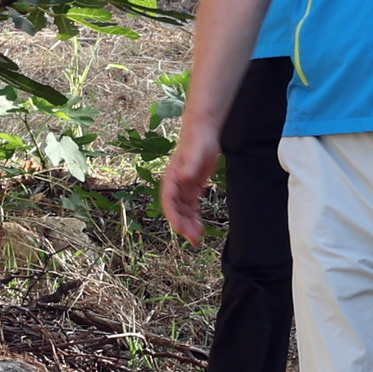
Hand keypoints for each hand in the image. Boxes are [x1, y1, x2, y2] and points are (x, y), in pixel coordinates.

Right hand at [160, 130, 223, 246]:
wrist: (203, 131)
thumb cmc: (198, 140)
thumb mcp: (196, 152)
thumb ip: (189, 165)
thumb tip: (184, 177)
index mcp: (171, 178)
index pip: (169, 201)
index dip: (173, 216)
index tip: (180, 229)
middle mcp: (175, 185)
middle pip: (177, 210)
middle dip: (184, 226)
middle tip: (194, 240)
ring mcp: (184, 187)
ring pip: (184, 211)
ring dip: (190, 225)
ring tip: (198, 239)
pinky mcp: (193, 187)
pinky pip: (192, 207)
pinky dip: (195, 217)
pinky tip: (201, 227)